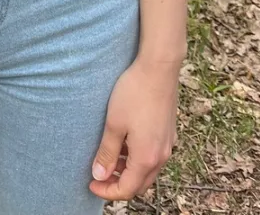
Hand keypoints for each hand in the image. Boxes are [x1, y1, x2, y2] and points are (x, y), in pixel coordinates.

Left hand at [89, 55, 180, 201]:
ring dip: (129, 170)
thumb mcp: (114, 123)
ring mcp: (168, 144)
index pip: (127, 190)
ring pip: (148, 171)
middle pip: (139, 184)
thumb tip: (99, 175)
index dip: (107, 191)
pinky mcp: (169, 132)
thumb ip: (107, 152)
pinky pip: (154, 156)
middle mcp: (161, 156)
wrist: (159, 68)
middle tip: (99, 174)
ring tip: (110, 156)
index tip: (91, 184)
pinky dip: (138, 158)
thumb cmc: (134, 93)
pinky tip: (125, 142)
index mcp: (147, 158)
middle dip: (119, 183)